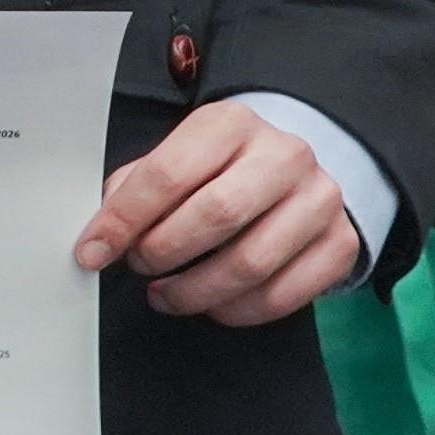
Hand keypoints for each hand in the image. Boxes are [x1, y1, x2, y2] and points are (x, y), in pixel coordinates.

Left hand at [79, 100, 362, 325]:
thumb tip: (101, 235)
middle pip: (216, 215)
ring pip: (251, 263)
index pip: (167, 174)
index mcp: (230, 123)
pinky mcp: (341, 244)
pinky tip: (212, 306)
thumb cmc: (221, 166)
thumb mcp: (178, 156)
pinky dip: (237, 311)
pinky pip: (284, 295)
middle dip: (164, 251)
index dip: (124, 219)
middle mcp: (284, 156)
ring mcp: (320, 200)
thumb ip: (137, 187)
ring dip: (196, 291)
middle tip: (138, 267)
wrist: (296, 170)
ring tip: (166, 294)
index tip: (93, 251)